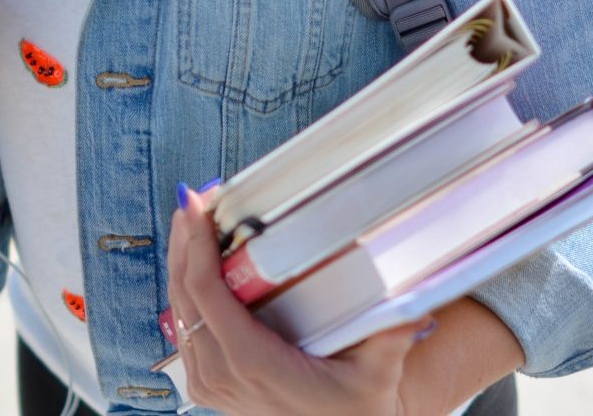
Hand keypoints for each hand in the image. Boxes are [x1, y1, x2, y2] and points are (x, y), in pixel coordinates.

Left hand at [167, 186, 432, 414]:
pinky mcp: (209, 386)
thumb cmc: (355, 413)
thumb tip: (413, 296)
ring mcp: (210, 384)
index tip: (196, 204)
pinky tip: (195, 264)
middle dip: (184, 241)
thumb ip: (391, 335)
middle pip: (184, 294)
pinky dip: (187, 292)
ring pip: (179, 311)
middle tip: (193, 199)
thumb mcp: (377, 374)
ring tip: (192, 221)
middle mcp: (221, 375)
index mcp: (252, 363)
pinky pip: (186, 330)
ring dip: (182, 263)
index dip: (196, 244)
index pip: (206, 293)